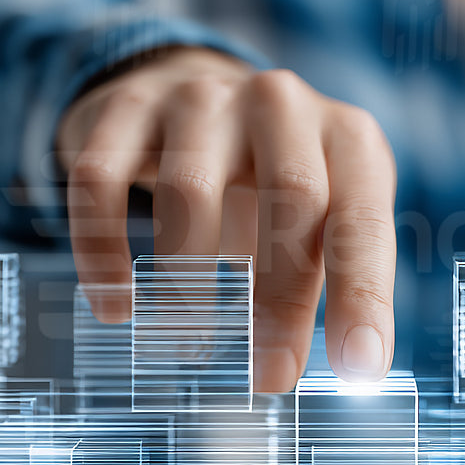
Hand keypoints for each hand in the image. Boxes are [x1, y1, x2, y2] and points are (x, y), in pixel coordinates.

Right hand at [56, 46, 396, 391]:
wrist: (194, 91)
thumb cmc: (275, 177)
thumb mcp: (321, 217)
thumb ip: (323, 283)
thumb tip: (303, 372)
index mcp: (347, 137)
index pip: (361, 219)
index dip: (362, 294)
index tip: (358, 367)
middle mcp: (280, 103)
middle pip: (289, 197)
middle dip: (279, 299)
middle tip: (269, 374)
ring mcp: (201, 96)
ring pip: (190, 189)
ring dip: (190, 280)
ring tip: (189, 342)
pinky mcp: (128, 106)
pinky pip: (102, 180)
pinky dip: (104, 252)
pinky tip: (116, 307)